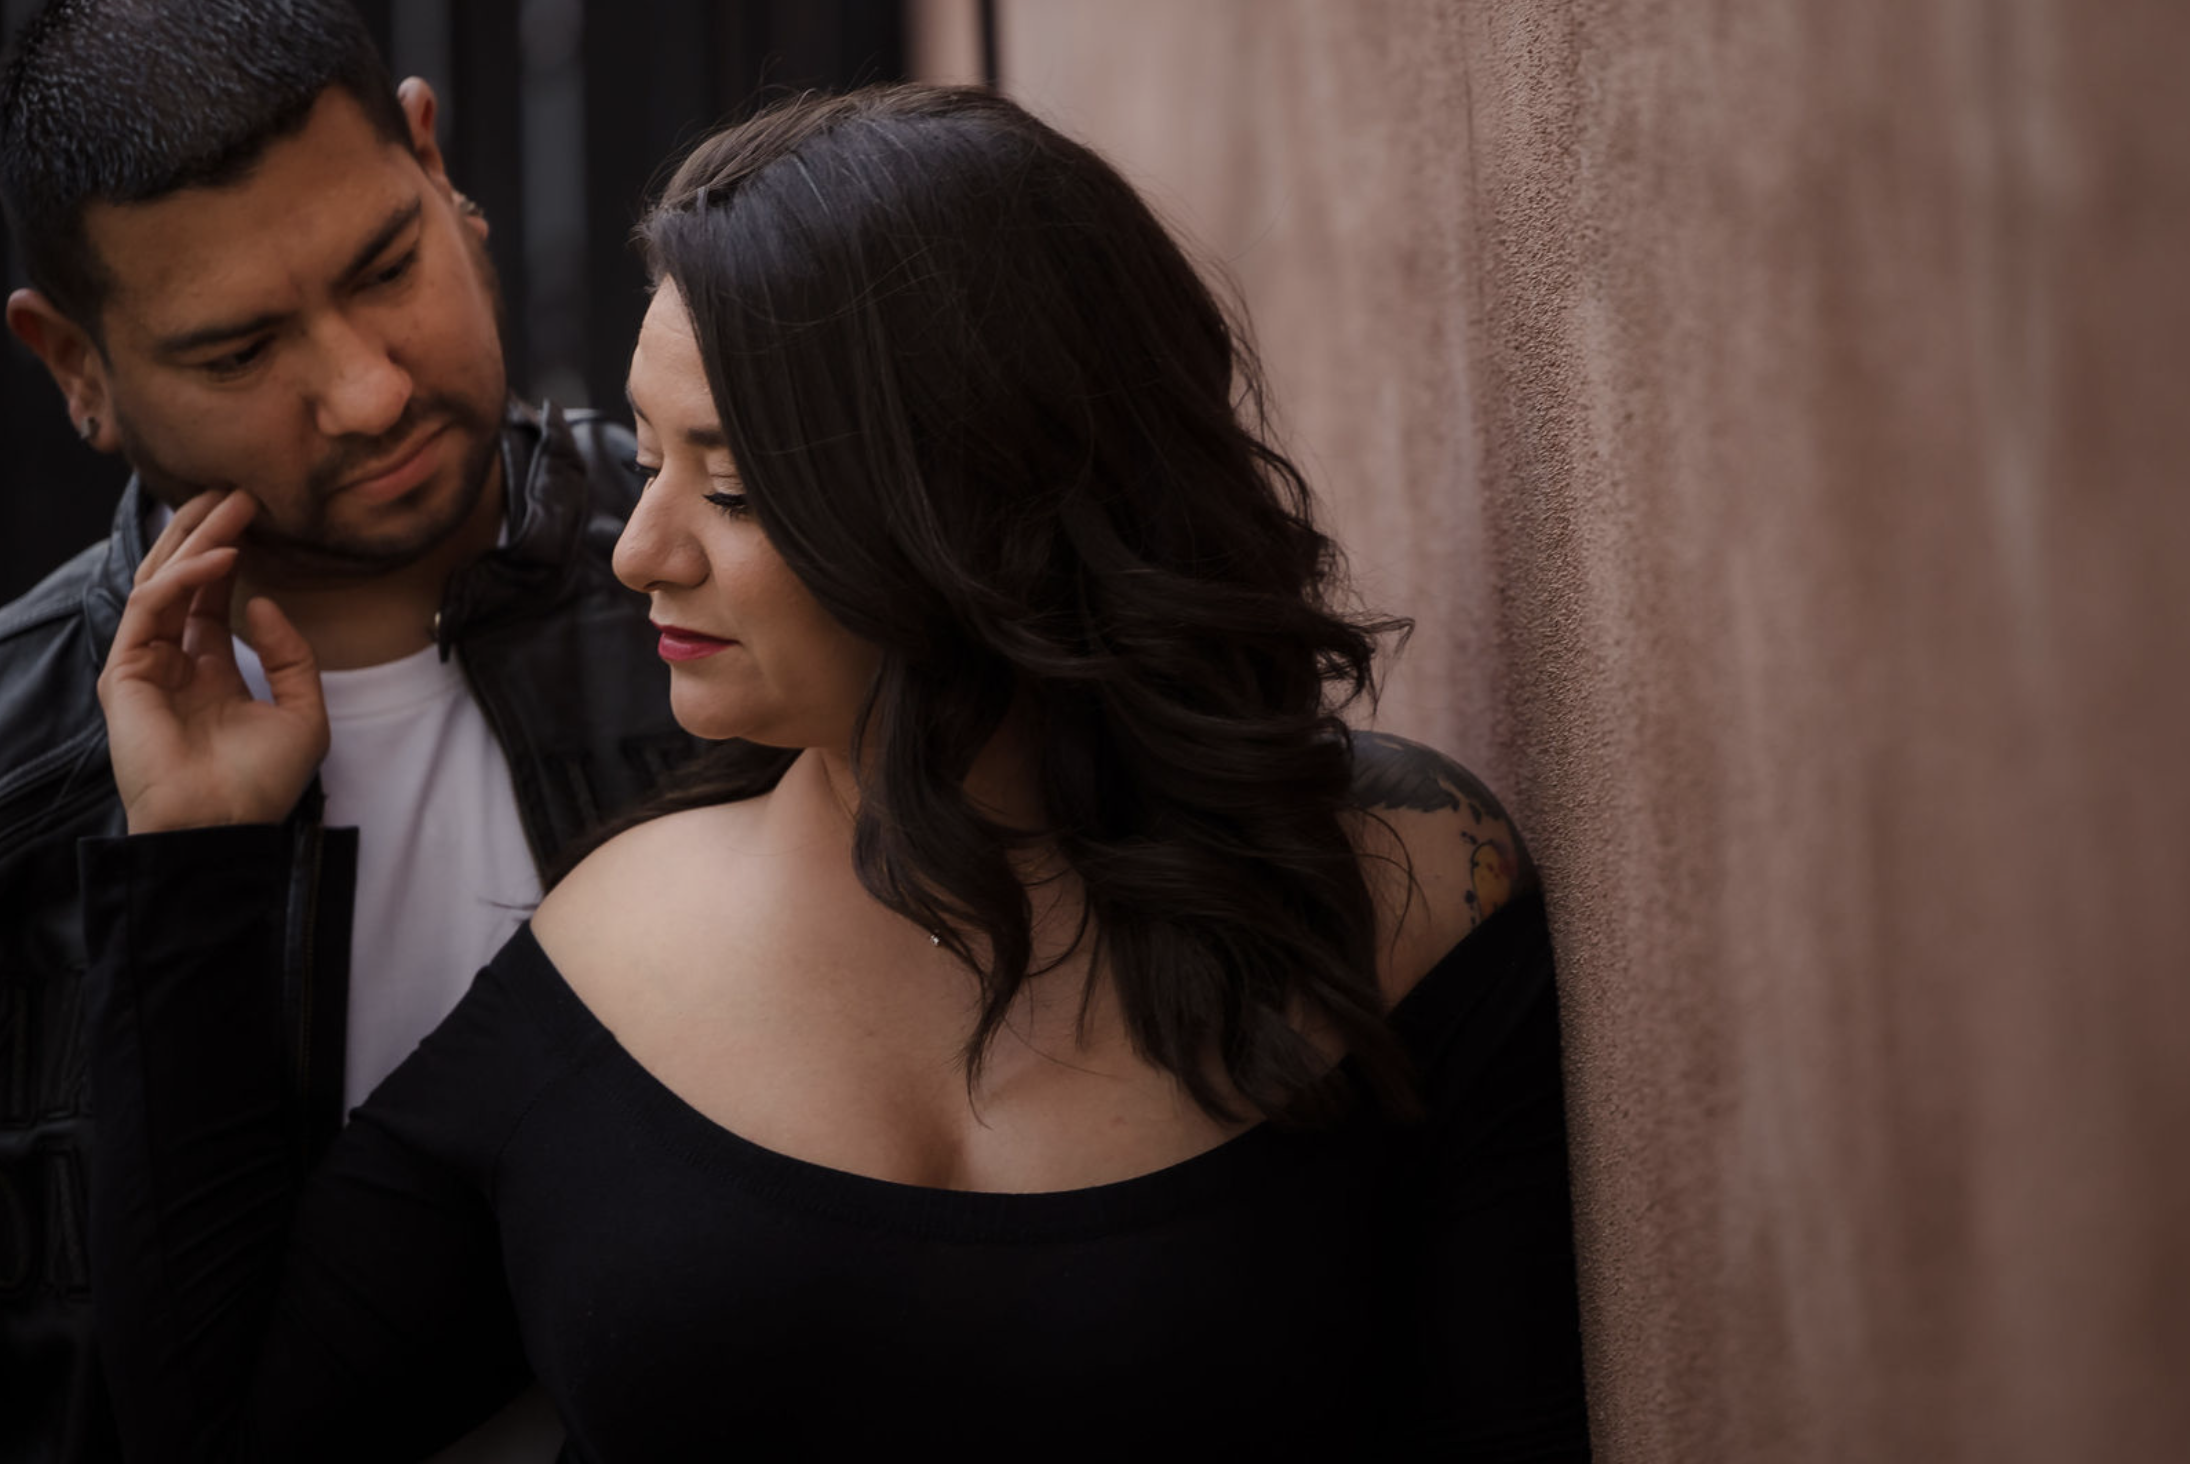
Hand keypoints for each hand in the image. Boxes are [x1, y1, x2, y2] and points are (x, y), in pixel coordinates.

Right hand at [97, 491, 329, 833]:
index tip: (259, 515)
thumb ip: (290, 656)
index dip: (232, 555)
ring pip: (163, 583)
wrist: (225, 827)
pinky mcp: (123, 673)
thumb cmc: (261, 783)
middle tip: (239, 490)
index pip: (211, 598)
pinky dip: (185, 578)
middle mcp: (172, 664)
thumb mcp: (303, 713)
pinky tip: (224, 557)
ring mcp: (144, 666)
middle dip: (209, 532)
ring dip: (198, 540)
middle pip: (184, 581)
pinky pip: (151, 608)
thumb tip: (262, 601)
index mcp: (209, 672)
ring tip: (234, 503)